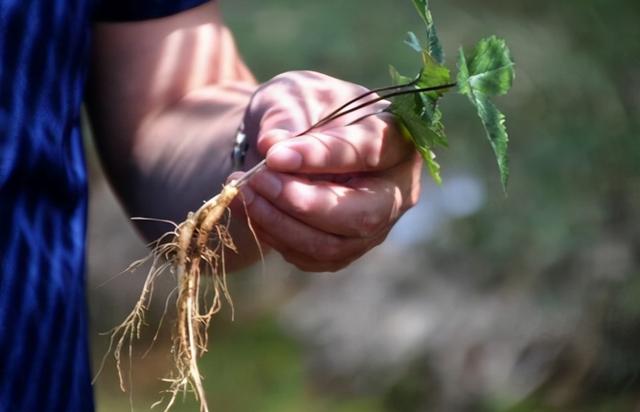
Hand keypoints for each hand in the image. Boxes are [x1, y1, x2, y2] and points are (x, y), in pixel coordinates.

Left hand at [230, 71, 421, 271]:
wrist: (290, 143)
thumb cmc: (301, 109)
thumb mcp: (291, 94)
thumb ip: (285, 115)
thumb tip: (273, 146)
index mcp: (396, 137)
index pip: (367, 150)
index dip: (321, 156)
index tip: (274, 155)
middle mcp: (396, 188)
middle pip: (363, 214)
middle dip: (303, 203)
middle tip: (256, 179)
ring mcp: (376, 225)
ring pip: (333, 244)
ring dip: (280, 222)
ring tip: (242, 191)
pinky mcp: (348, 247)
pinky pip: (313, 258)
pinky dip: (276, 237)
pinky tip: (251, 209)